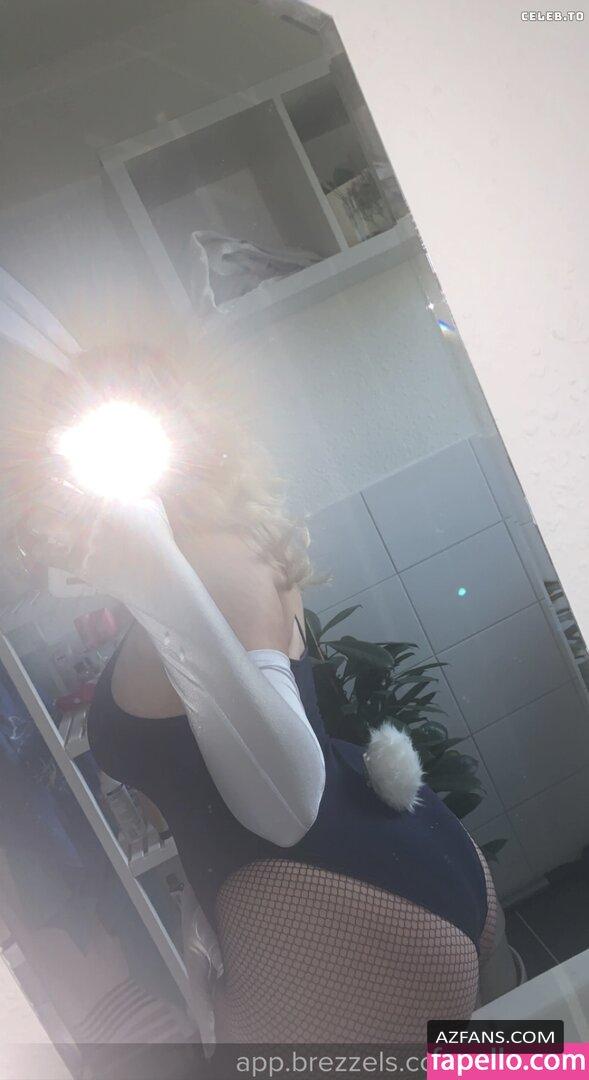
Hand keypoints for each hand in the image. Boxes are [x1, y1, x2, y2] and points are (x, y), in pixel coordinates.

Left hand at [17, 479, 173, 592]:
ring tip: (37, 521)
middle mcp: (88, 517)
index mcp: (104, 500)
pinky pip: (47, 554)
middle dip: (43, 495)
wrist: (156, 576)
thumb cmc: (158, 540)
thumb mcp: (153, 506)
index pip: (71, 480)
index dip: (58, 475)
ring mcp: (80, 541)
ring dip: (38, 520)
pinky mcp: (76, 563)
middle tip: (43, 499)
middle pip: (50, 497)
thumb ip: (138, 490)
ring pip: (43, 523)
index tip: (55, 477)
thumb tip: (129, 485)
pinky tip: (37, 546)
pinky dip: (39, 548)